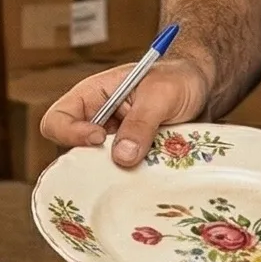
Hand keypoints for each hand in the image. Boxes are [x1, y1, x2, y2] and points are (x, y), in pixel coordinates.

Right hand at [41, 55, 213, 168]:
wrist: (204, 90)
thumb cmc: (178, 79)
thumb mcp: (161, 94)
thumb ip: (141, 122)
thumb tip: (122, 157)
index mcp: (91, 98)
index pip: (56, 121)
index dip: (70, 134)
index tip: (100, 139)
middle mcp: (96, 123)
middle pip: (73, 153)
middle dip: (94, 164)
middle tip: (124, 165)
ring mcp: (113, 145)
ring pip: (98, 171)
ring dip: (118, 175)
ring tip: (144, 169)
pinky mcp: (132, 161)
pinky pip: (122, 178)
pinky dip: (134, 182)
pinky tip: (153, 177)